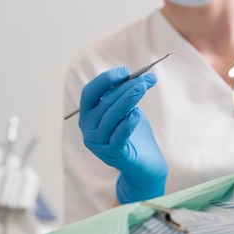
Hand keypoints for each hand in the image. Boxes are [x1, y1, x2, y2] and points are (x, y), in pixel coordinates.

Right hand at [79, 66, 167, 203]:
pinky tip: (138, 114)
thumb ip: (125, 94)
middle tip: (145, 78)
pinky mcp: (112, 155)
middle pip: (104, 103)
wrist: (146, 163)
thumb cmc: (135, 132)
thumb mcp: (127, 109)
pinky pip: (118, 137)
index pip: (90, 93)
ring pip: (111, 117)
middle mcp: (88, 129)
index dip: (105, 80)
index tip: (125, 71)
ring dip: (128, 100)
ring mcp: (98, 144)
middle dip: (126, 87)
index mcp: (88, 115)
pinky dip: (127, 124)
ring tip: (144, 88)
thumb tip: (134, 75)